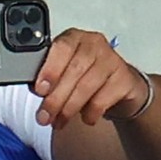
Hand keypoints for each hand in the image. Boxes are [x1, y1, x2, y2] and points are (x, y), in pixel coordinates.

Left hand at [33, 29, 147, 129]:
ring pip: (86, 86)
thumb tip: (36, 90)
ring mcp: (112, 59)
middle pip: (73, 70)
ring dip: (69, 109)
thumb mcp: (63, 73)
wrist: (119, 87)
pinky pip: (102, 99)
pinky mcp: (124, 78)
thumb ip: (48, 77)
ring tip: (60, 121)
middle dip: (55, 98)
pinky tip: (86, 117)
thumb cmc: (85, 76)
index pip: (62, 47)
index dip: (50, 69)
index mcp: (74, 38)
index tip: (40, 90)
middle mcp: (94, 44)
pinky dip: (90, 113)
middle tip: (44, 117)